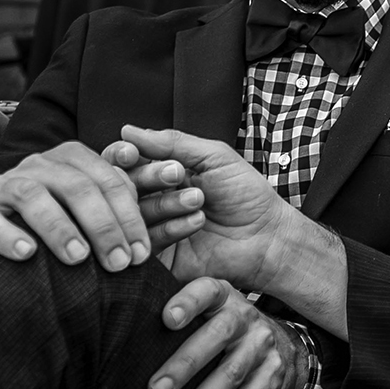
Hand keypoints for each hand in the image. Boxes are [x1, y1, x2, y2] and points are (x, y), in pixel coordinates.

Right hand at [0, 141, 156, 272]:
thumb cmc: (57, 224)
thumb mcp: (92, 208)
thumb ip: (128, 196)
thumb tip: (176, 174)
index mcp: (73, 159)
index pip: (110, 180)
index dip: (131, 214)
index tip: (145, 252)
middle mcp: (39, 166)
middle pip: (77, 187)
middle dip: (103, 226)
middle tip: (120, 263)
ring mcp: (4, 187)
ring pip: (33, 196)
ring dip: (59, 227)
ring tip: (78, 258)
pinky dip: (8, 235)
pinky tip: (27, 254)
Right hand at [123, 126, 294, 289]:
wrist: (267, 236)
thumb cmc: (246, 194)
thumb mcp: (214, 158)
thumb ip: (173, 143)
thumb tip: (128, 130)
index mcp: (161, 174)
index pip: (125, 162)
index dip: (123, 156)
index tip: (131, 154)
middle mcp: (151, 200)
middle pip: (124, 187)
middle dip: (148, 177)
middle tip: (176, 175)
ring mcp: (152, 230)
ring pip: (134, 215)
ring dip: (166, 203)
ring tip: (198, 200)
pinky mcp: (158, 258)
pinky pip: (147, 242)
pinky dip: (171, 228)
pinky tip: (197, 221)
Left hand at [151, 277, 305, 388]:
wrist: (281, 345)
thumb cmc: (221, 328)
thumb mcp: (206, 308)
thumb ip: (173, 306)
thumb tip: (121, 297)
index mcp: (223, 297)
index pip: (206, 291)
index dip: (188, 302)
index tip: (166, 319)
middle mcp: (247, 317)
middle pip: (218, 336)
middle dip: (185, 364)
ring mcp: (263, 348)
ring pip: (230, 377)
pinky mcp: (272, 377)